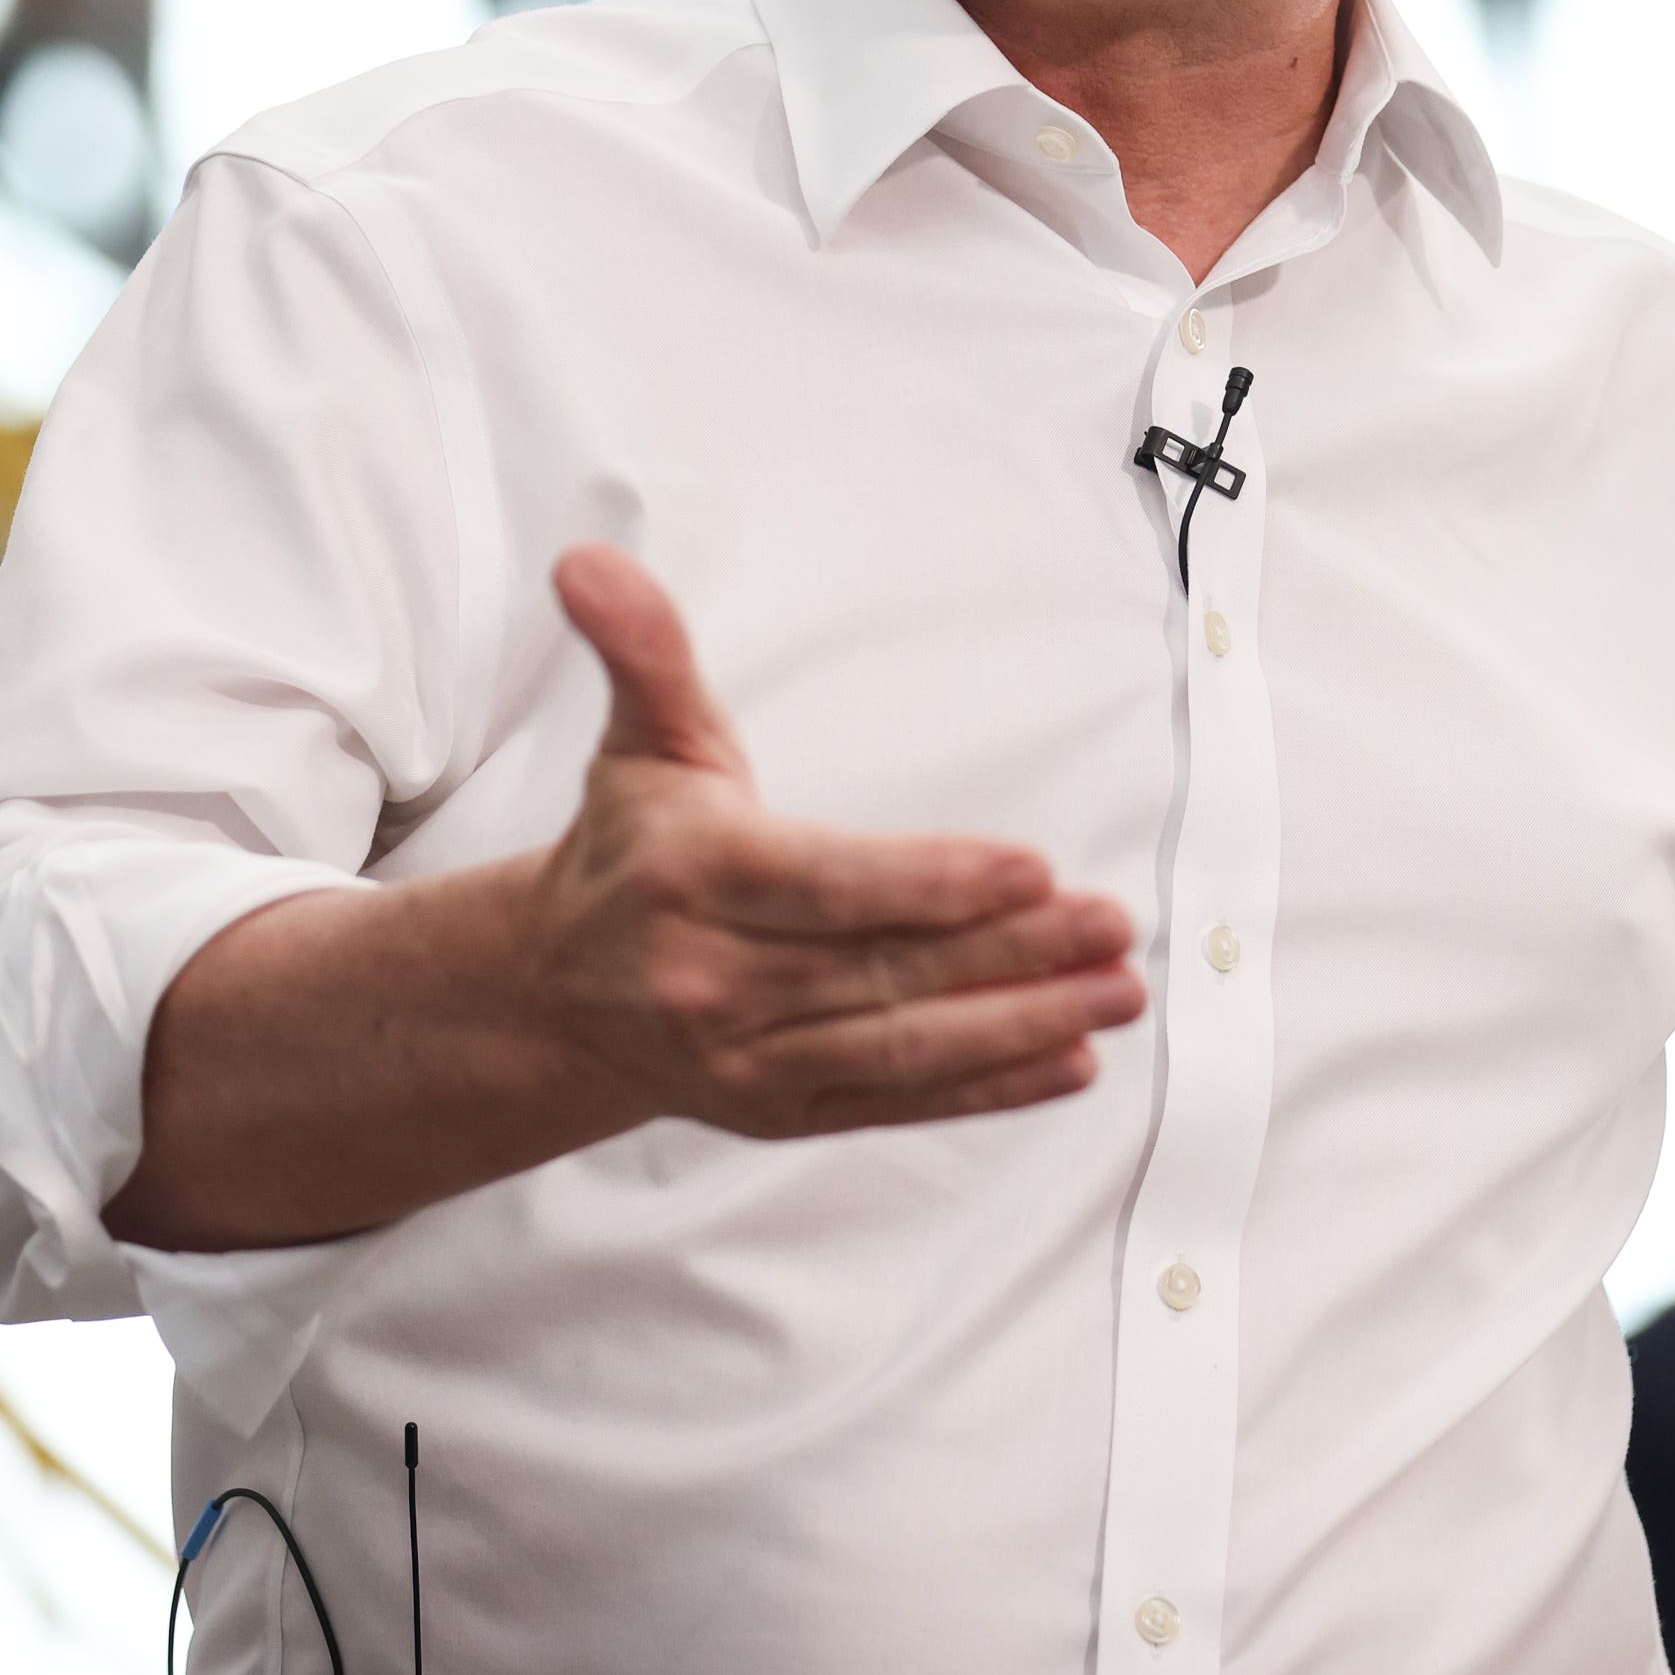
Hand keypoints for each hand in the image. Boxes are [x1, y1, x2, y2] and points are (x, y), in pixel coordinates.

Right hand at [532, 544, 1147, 1135]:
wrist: (557, 994)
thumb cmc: (633, 852)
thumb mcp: (643, 740)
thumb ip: (644, 649)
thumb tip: (588, 561)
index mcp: (691, 877)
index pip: (830, 885)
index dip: (936, 881)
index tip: (1034, 867)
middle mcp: (711, 979)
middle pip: (884, 967)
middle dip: (1013, 949)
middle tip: (1113, 924)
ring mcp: (745, 1060)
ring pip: (901, 1046)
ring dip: (1022, 1023)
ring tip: (1116, 989)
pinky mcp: (777, 1113)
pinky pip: (896, 1103)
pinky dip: (988, 1089)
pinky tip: (1069, 1060)